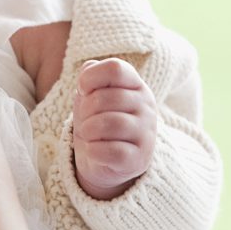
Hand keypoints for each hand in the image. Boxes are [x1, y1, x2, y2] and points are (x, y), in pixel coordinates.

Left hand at [72, 58, 157, 200]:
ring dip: (88, 130)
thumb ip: (89, 76)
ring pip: (109, 124)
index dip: (90, 78)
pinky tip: (94, 151)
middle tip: (85, 119)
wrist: (101, 160)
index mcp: (136, 86)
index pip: (115, 69)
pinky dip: (94, 151)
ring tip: (88, 134)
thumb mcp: (90, 94)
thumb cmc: (96, 120)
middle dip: (85, 110)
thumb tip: (87, 73)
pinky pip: (112, 151)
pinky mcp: (139, 159)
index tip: (84, 91)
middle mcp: (146, 107)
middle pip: (106, 98)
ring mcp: (146, 134)